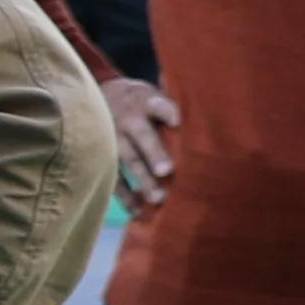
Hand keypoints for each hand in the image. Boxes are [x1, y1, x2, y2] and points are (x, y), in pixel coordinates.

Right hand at [101, 73, 183, 210]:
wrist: (99, 98)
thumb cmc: (140, 102)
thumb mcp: (152, 94)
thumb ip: (171, 108)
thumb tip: (205, 124)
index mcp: (144, 102)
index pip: (157, 105)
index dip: (167, 112)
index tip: (178, 121)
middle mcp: (127, 120)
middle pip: (142, 137)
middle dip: (153, 154)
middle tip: (166, 171)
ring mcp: (113, 139)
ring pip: (128, 161)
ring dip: (142, 179)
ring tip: (157, 198)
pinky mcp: (104, 157)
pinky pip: (114, 178)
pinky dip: (125, 195)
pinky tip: (138, 210)